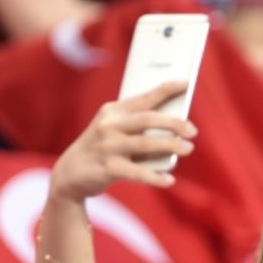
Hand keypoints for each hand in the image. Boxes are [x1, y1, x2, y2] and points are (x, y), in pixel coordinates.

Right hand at [48, 82, 197, 202]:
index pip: (144, 98)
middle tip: (193, 131)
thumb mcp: (115, 129)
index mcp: (113, 111)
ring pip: (144, 144)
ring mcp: (107, 147)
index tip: (186, 83)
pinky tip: (169, 180)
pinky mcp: (107, 168)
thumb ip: (139, 126)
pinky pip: (136, 173)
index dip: (165, 90)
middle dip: (173, 123)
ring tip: (188, 148)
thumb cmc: (104, 148)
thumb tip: (177, 128)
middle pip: (147, 120)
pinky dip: (154, 177)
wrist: (70, 173)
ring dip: (169, 146)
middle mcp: (109, 125)